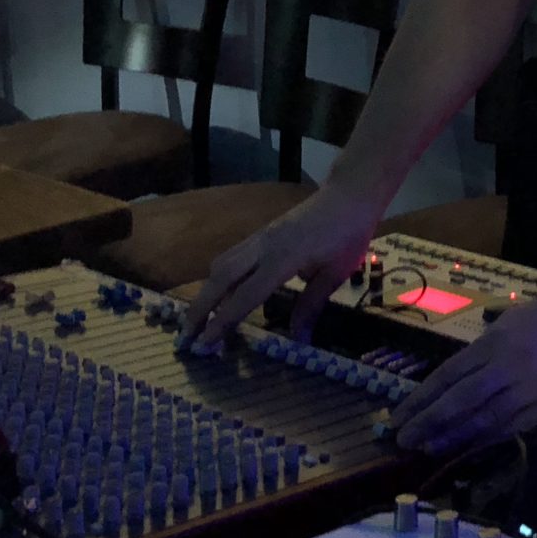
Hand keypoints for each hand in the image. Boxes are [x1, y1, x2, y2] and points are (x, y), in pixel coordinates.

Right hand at [185, 181, 383, 350]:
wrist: (349, 194)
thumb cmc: (348, 234)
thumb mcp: (335, 273)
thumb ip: (311, 305)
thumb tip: (299, 339)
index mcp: (282, 259)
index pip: (244, 296)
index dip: (222, 321)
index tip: (204, 342)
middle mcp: (262, 247)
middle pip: (219, 277)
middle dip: (200, 307)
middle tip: (187, 335)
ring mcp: (260, 238)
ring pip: (221, 264)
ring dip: (206, 292)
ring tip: (200, 319)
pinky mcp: (262, 234)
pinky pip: (233, 257)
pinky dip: (221, 278)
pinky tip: (224, 295)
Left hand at [382, 288, 536, 454]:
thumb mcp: (507, 324)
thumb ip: (482, 353)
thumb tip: (453, 384)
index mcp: (493, 344)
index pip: (448, 375)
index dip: (421, 398)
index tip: (398, 416)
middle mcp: (506, 367)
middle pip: (460, 400)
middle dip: (429, 422)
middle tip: (404, 440)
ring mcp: (529, 389)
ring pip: (484, 419)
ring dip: (454, 436)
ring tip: (430, 448)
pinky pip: (513, 427)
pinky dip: (487, 439)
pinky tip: (468, 448)